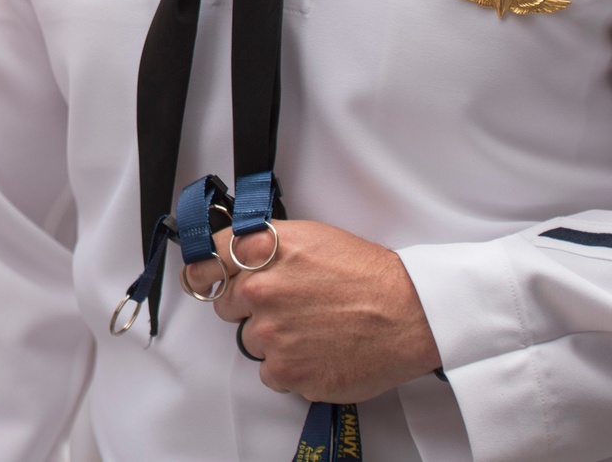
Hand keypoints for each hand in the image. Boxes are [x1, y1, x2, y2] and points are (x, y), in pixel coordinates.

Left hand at [183, 219, 441, 402]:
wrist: (409, 313)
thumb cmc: (368, 274)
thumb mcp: (309, 237)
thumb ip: (265, 246)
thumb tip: (235, 258)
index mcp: (261, 251)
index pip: (206, 262)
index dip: (206, 273)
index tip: (203, 280)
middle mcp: (260, 290)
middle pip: (226, 305)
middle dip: (250, 307)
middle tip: (290, 306)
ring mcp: (271, 333)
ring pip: (251, 341)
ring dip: (274, 339)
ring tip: (313, 328)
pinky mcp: (287, 371)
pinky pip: (271, 373)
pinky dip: (290, 367)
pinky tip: (317, 350)